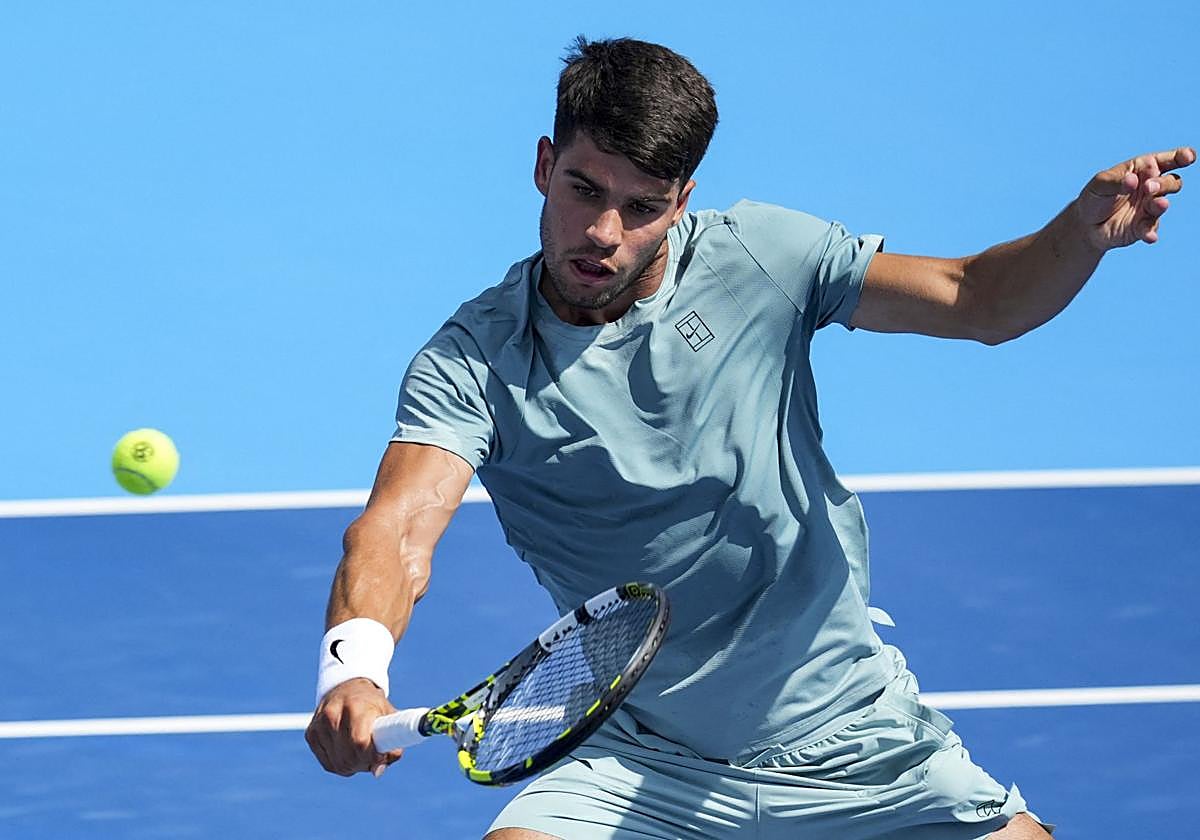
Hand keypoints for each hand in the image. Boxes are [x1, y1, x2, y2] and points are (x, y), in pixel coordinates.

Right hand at [306, 678, 401, 777]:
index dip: (372, 756)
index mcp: (355, 707)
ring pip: (337, 763)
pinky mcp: (311, 734)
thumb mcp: (388, 714)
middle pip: (348, 756)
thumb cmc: (371, 703)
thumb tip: (378, 772)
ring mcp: (319, 725)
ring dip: (353, 766)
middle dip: (364, 763)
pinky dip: (340, 764)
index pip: (360, 742)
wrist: (346, 686)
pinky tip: (349, 753)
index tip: (380, 756)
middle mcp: (333, 714)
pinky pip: (327, 763)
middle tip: (373, 758)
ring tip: (362, 754)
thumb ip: (393, 740)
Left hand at [1076, 146, 1193, 249]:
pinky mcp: (1143, 227)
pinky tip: (1150, 236)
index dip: (1181, 157)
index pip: (1167, 161)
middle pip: (1171, 182)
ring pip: (1163, 204)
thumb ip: (1116, 181)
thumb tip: (1133, 181)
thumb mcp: (1100, 183)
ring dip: (1161, 204)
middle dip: (1164, 183)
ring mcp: (1148, 208)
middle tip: (1149, 187)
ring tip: (1158, 204)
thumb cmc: (1094, 197)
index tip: (1188, 157)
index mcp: (1143, 170)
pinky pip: (1151, 229)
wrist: (1084, 225)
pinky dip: (1151, 233)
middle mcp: (1151, 188)